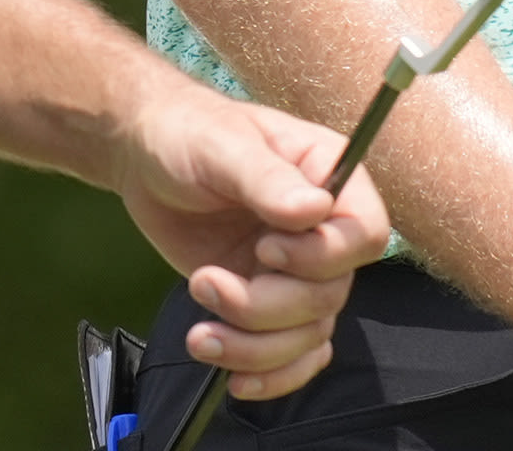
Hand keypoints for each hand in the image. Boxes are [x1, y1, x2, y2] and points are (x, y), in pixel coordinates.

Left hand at [110, 79, 394, 399]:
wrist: (148, 158)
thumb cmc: (190, 134)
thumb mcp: (223, 147)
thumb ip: (267, 179)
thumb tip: (314, 211)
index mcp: (329, 177)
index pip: (364, 235)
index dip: (321, 257)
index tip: (264, 250)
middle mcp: (324, 229)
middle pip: (329, 295)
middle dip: (265, 307)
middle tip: (205, 282)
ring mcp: (297, 271)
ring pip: (308, 334)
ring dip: (254, 347)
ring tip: (200, 335)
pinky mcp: (270, 302)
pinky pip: (295, 354)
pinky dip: (271, 375)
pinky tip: (234, 378)